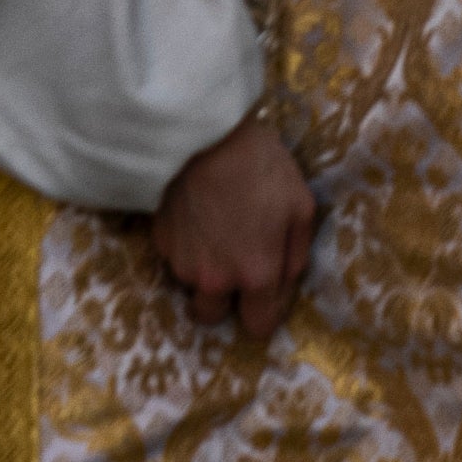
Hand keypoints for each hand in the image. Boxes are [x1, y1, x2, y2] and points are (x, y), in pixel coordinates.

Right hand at [150, 115, 314, 341]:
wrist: (205, 133)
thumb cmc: (260, 165)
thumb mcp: (300, 204)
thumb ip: (296, 254)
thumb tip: (285, 283)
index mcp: (256, 274)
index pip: (258, 327)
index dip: (265, 312)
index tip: (267, 289)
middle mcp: (216, 281)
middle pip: (215, 317)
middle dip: (227, 299)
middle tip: (235, 261)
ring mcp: (184, 264)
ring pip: (194, 286)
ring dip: (205, 270)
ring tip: (216, 227)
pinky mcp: (162, 243)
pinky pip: (176, 258)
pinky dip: (187, 246)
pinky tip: (198, 212)